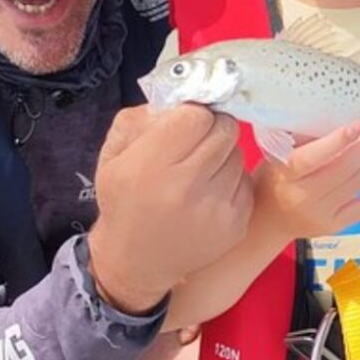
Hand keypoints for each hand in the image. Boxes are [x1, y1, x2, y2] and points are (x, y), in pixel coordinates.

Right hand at [88, 104, 252, 313]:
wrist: (135, 261)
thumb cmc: (124, 200)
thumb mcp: (115, 154)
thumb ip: (143, 118)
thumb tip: (181, 98)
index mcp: (152, 165)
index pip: (197, 115)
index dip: (193, 113)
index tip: (185, 122)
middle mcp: (187, 188)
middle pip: (225, 130)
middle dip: (212, 128)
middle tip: (196, 143)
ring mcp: (216, 209)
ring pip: (237, 154)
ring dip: (222, 154)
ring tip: (199, 171)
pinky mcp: (236, 225)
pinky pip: (244, 181)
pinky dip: (230, 180)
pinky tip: (208, 192)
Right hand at [255, 121, 359, 239]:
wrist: (268, 219)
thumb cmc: (275, 179)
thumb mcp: (279, 154)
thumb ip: (304, 138)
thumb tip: (339, 117)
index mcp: (285, 175)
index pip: (313, 158)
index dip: (337, 141)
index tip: (356, 124)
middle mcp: (302, 197)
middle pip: (343, 170)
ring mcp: (320, 215)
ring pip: (357, 185)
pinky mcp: (334, 226)